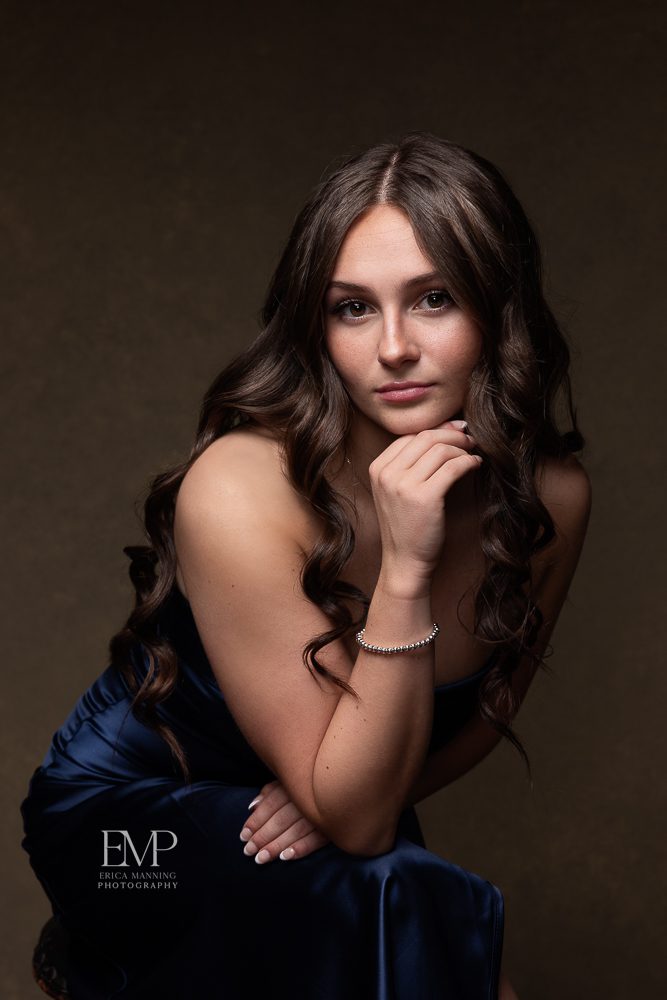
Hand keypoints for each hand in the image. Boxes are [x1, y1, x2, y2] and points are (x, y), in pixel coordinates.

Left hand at [239, 780, 329, 863]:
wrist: (345, 784)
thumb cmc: (310, 784)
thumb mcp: (289, 781)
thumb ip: (270, 792)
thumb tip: (252, 807)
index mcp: (294, 785)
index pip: (271, 805)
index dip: (255, 821)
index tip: (243, 836)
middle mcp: (306, 798)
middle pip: (280, 820)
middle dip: (262, 837)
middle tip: (248, 851)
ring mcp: (320, 812)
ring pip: (295, 831)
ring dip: (277, 846)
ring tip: (261, 858)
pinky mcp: (333, 826)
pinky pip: (316, 839)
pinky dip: (301, 848)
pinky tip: (286, 857)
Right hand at [369, 418, 480, 584]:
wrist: (404, 562)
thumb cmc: (406, 527)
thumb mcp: (396, 491)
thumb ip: (409, 466)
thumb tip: (441, 435)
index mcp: (377, 469)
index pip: (410, 436)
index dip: (437, 430)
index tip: (455, 431)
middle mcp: (387, 474)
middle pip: (426, 437)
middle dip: (452, 435)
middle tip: (470, 439)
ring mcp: (403, 485)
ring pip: (440, 450)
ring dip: (462, 448)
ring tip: (473, 454)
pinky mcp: (424, 497)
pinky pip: (453, 467)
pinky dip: (468, 462)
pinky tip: (475, 465)